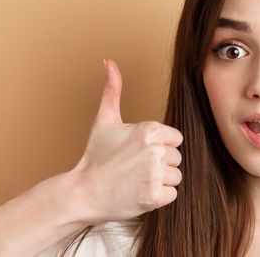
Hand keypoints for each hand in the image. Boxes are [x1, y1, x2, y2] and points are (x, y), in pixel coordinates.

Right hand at [69, 59, 182, 223]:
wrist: (83, 193)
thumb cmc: (96, 157)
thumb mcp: (104, 121)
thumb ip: (112, 91)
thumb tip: (109, 62)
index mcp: (149, 129)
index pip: (175, 138)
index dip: (159, 146)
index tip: (138, 152)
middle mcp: (155, 149)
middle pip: (176, 157)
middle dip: (159, 164)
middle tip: (134, 168)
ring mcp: (155, 173)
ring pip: (175, 176)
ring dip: (159, 181)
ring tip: (136, 180)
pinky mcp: (155, 196)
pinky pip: (172, 194)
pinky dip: (158, 197)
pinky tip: (139, 192)